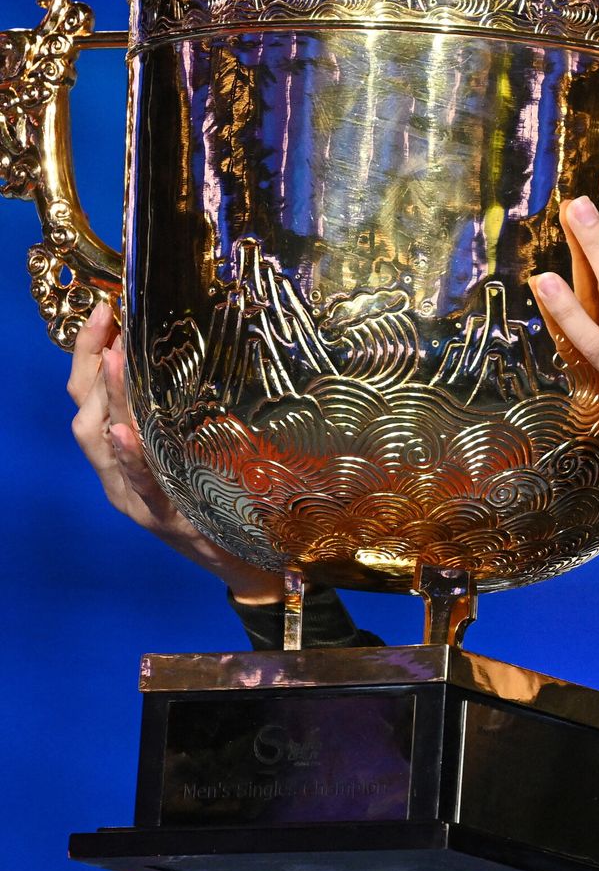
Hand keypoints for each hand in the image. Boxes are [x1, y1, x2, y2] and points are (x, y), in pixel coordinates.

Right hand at [68, 302, 283, 603]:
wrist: (242, 560)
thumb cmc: (221, 500)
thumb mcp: (195, 448)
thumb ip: (180, 413)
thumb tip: (190, 356)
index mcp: (122, 455)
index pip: (90, 395)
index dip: (90, 353)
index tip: (104, 310)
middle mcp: (117, 474)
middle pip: (84, 411)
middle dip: (89, 363)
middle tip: (106, 319)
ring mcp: (135, 497)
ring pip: (100, 443)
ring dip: (107, 396)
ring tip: (114, 358)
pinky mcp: (161, 517)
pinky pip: (139, 483)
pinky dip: (128, 456)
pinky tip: (122, 430)